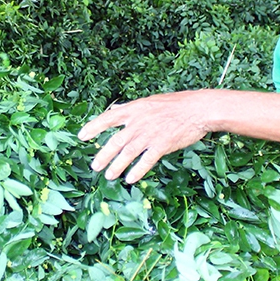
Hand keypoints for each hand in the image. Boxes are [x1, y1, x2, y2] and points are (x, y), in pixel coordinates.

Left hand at [77, 91, 210, 183]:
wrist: (197, 109)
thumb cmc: (175, 104)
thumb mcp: (149, 101)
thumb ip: (131, 108)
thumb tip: (115, 110)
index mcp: (134, 110)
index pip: (108, 118)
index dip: (93, 127)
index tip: (82, 136)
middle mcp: (138, 122)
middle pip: (115, 141)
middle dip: (103, 155)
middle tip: (94, 166)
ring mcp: (149, 134)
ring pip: (128, 153)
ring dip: (117, 166)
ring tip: (108, 176)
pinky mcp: (162, 145)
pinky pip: (146, 160)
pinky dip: (137, 170)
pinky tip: (130, 178)